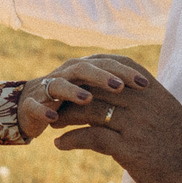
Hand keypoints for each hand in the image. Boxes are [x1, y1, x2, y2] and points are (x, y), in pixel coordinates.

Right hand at [16, 57, 144, 138]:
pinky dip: (44, 110)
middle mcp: (65, 74)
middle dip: (102, 76)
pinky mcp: (30, 105)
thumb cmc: (70, 104)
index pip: (106, 64)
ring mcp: (45, 88)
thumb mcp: (94, 97)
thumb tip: (151, 89)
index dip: (125, 72)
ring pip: (59, 84)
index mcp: (83, 71)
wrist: (30, 111)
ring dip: (73, 91)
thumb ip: (114, 91)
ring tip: (87, 99)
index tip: (145, 83)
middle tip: (121, 86)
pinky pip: (35, 106)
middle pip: (84, 68)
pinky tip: (54, 118)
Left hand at [54, 64, 181, 182]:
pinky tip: (60, 145)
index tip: (72, 75)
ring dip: (66, 116)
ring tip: (52, 122)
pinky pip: (92, 138)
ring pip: (89, 111)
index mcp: (153, 92)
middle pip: (97, 89)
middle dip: (72, 93)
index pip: (116, 69)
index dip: (91, 70)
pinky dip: (71, 140)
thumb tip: (129, 96)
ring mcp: (136, 125)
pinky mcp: (130, 149)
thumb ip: (149, 102)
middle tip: (53, 100)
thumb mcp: (169, 115)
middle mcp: (143, 103)